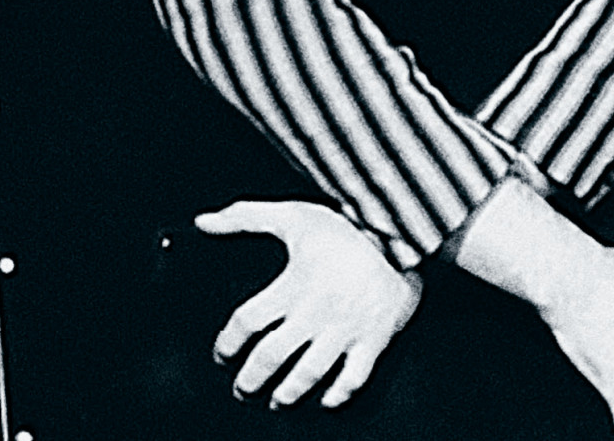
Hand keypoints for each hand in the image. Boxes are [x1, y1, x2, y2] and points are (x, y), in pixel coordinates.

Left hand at [196, 199, 421, 409]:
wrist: (407, 230)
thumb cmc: (350, 223)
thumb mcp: (294, 212)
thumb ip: (246, 216)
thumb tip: (206, 222)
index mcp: (291, 287)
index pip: (243, 325)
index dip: (226, 344)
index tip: (222, 354)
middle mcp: (314, 314)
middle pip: (268, 359)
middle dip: (249, 380)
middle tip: (243, 388)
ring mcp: (344, 330)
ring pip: (306, 376)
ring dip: (286, 394)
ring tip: (278, 400)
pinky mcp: (373, 338)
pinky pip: (353, 379)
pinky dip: (338, 394)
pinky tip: (328, 399)